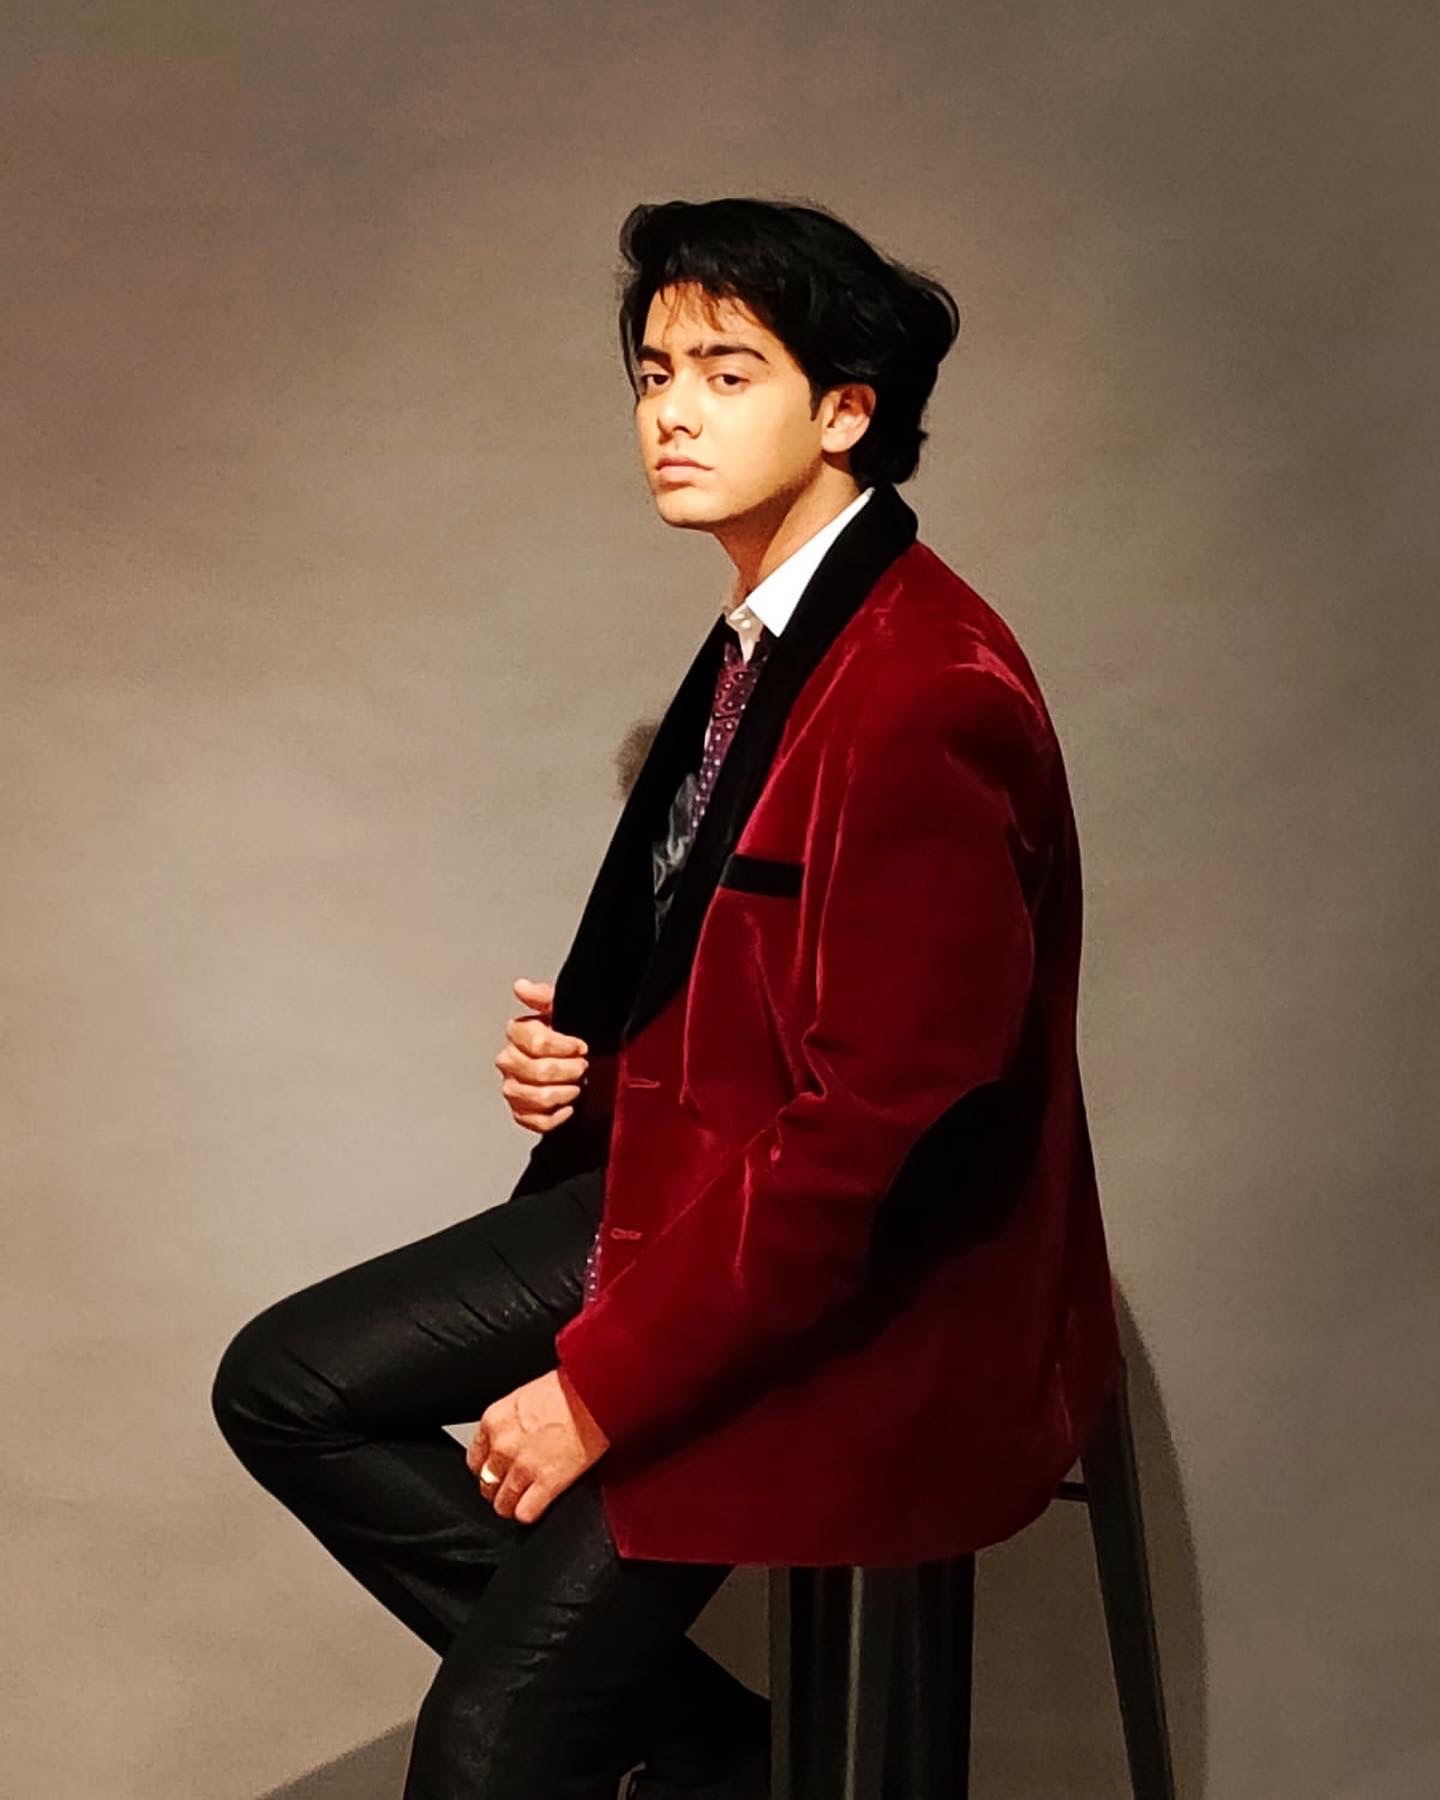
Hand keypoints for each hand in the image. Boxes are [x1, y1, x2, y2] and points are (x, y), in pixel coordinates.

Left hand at [467, 1368, 610, 1524]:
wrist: (597, 1393)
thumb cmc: (570, 1387)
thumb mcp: (527, 1395)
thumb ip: (512, 1421)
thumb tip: (513, 1435)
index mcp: (495, 1419)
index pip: (475, 1459)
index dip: (488, 1467)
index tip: (498, 1470)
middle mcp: (503, 1445)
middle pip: (487, 1483)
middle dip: (499, 1488)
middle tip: (513, 1486)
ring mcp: (523, 1466)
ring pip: (502, 1504)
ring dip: (512, 1505)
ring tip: (523, 1501)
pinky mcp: (548, 1483)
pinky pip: (525, 1513)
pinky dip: (529, 1513)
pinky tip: (537, 1505)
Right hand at [495, 977, 588, 1133]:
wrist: (578, 1065)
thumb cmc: (570, 1036)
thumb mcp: (563, 1010)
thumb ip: (544, 997)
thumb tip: (521, 986)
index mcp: (518, 1034)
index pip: (535, 1041)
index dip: (563, 1045)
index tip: (581, 1046)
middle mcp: (509, 1062)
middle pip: (537, 1071)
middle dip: (569, 1070)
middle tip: (583, 1067)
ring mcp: (513, 1088)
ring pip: (536, 1097)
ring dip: (565, 1093)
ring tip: (577, 1086)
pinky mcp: (521, 1114)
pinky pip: (536, 1122)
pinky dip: (557, 1117)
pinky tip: (569, 1107)